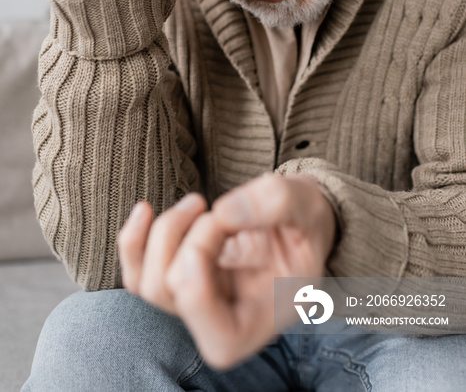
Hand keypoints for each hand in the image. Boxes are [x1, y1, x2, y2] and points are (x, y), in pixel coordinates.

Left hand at [118, 173, 336, 368]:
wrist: (295, 215)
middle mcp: (226, 320)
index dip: (199, 283)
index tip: (217, 224)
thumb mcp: (306, 205)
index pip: (218, 338)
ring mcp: (198, 301)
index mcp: (266, 319)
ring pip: (147, 285)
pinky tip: (145, 210)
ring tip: (197, 202)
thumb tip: (224, 211)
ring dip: (164, 233)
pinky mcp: (179, 277)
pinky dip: (133, 241)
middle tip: (214, 206)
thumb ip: (274, 204)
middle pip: (173, 296)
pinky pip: (137, 273)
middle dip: (187, 237)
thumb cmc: (305, 217)